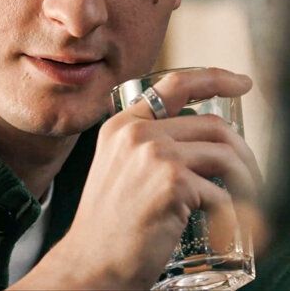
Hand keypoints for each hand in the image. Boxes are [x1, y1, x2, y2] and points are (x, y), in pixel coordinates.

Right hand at [30, 68, 260, 289]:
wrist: (92, 262)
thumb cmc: (108, 226)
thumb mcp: (119, 170)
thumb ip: (147, 149)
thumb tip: (203, 145)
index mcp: (121, 125)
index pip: (174, 84)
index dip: (214, 78)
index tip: (241, 83)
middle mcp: (136, 132)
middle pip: (212, 125)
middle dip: (243, 152)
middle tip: (249, 178)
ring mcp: (154, 154)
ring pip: (226, 154)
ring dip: (247, 181)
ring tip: (246, 204)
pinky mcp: (172, 182)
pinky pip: (223, 194)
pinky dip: (233, 217)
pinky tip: (225, 230)